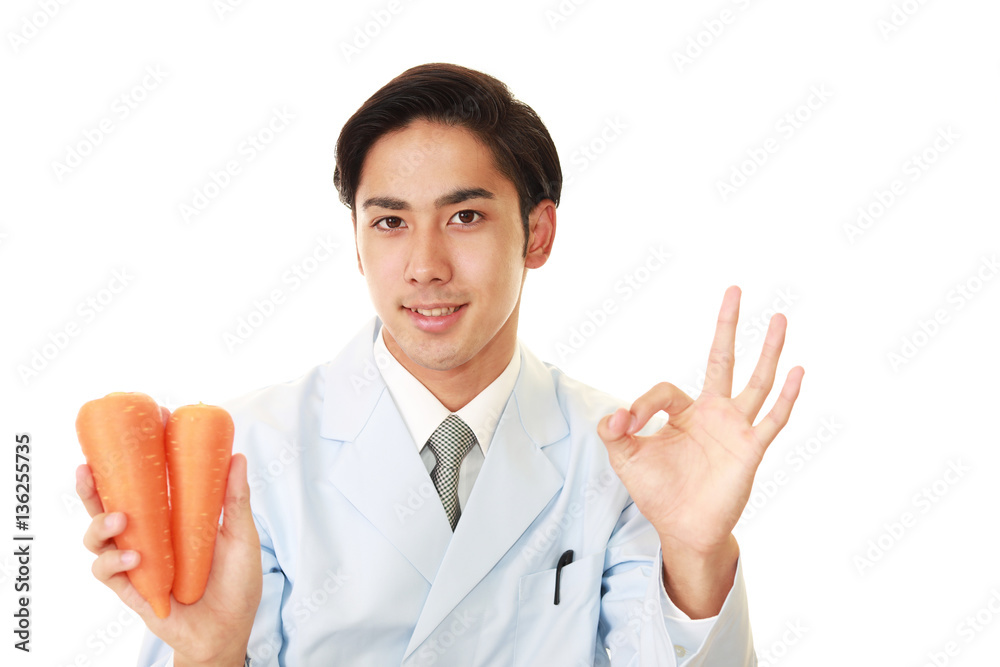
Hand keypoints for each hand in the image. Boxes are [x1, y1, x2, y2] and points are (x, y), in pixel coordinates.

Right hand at [78, 406, 261, 665]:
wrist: (229, 630)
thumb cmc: (236, 583)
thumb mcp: (241, 536)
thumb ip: (236, 499)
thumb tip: (236, 455)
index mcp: (171, 515)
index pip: (145, 479)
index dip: (139, 451)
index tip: (148, 419)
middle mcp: (147, 533)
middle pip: (107, 501)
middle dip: (93, 481)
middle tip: (90, 463)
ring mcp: (135, 559)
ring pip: (95, 534)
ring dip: (99, 522)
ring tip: (121, 517)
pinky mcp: (130, 588)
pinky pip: (106, 570)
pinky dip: (115, 560)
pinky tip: (135, 557)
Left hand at [598, 286, 803, 555]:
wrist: (684, 528)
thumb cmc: (658, 491)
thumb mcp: (626, 459)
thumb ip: (615, 432)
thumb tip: (615, 413)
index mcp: (683, 413)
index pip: (664, 390)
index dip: (643, 403)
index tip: (629, 423)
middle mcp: (712, 413)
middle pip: (722, 360)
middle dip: (726, 326)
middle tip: (734, 290)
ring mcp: (734, 428)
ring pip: (756, 382)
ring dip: (768, 350)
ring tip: (779, 317)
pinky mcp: (750, 449)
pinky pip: (772, 420)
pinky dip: (785, 397)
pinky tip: (797, 372)